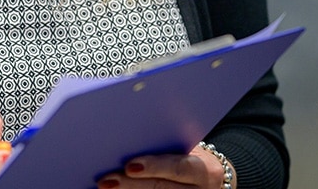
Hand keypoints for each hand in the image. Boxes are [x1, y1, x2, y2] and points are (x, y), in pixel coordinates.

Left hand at [95, 144, 232, 188]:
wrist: (211, 179)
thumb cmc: (191, 156)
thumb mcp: (189, 149)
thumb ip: (165, 145)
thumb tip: (129, 134)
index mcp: (204, 170)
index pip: (180, 168)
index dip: (155, 167)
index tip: (130, 166)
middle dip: (132, 185)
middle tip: (107, 181)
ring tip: (106, 187)